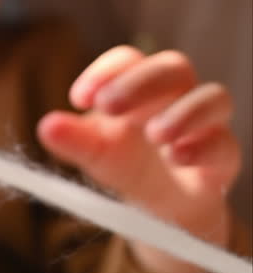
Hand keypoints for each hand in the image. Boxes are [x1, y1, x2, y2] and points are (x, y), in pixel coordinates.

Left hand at [37, 46, 239, 272]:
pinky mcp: (222, 158)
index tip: (80, 99)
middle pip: (173, 67)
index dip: (106, 71)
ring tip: (155, 134)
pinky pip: (225, 143)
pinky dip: (204, 146)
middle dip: (142, 83)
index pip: (129, 59)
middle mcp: (176, 96)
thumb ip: (74, 141)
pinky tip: (179, 158)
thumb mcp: (96, 155)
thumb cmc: (129, 167)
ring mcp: (204, 124)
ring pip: (214, 96)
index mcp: (139, 87)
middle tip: (109, 107)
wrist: (163, 213)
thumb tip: (46, 126)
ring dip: (184, 112)